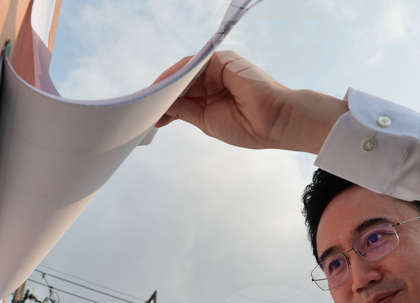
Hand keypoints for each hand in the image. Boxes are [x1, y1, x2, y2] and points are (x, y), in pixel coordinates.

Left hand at [154, 50, 346, 153]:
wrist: (276, 122)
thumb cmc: (250, 127)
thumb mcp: (207, 122)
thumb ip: (185, 110)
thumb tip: (162, 108)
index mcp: (214, 96)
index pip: (184, 96)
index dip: (166, 106)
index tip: (150, 118)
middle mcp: (215, 79)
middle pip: (181, 83)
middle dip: (162, 96)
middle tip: (142, 110)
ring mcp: (218, 68)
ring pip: (184, 74)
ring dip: (166, 87)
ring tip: (150, 103)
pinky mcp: (222, 59)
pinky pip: (192, 65)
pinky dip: (177, 76)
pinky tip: (164, 89)